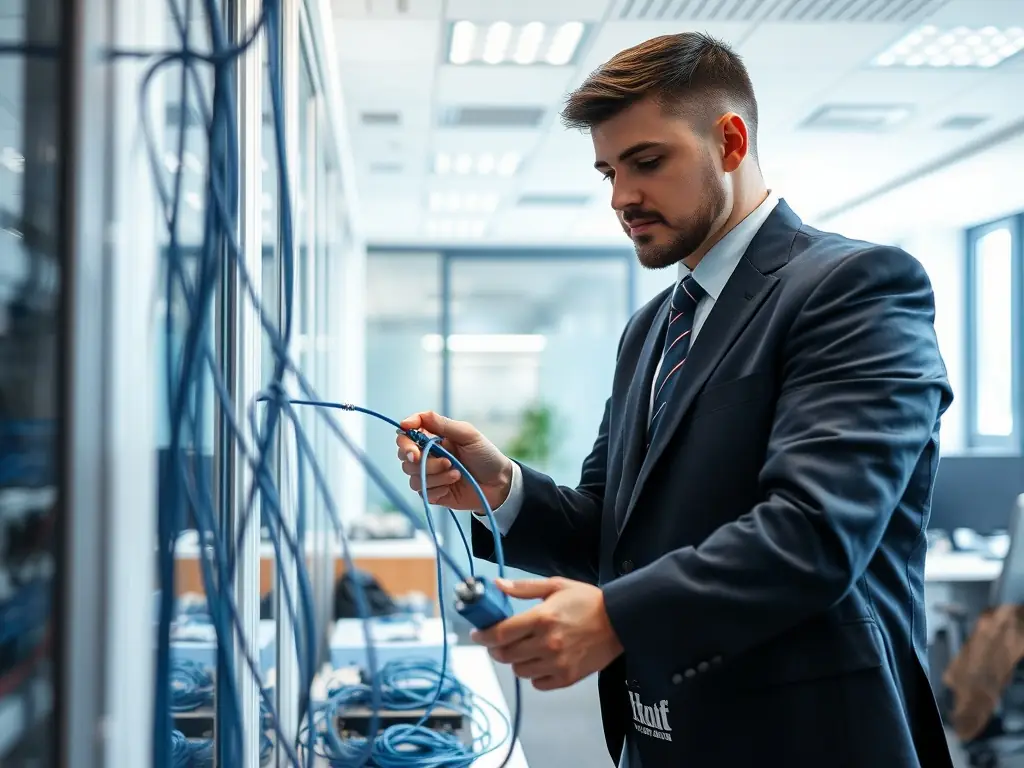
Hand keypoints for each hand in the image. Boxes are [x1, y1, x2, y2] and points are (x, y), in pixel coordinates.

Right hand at [396, 411, 513, 510]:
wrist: (499, 484)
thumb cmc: (486, 455)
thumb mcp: (467, 434)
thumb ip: (441, 424)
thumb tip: (411, 419)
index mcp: (433, 439)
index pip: (406, 436)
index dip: (404, 436)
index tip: (408, 432)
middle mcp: (428, 456)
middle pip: (405, 457)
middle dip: (423, 460)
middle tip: (446, 461)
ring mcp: (429, 476)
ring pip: (413, 476)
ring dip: (436, 476)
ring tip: (457, 474)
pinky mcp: (433, 493)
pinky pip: (423, 492)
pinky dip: (438, 489)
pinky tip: (453, 485)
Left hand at [471, 577, 623, 690]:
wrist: (621, 621)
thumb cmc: (588, 601)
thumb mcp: (556, 585)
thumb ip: (524, 588)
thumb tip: (498, 585)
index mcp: (542, 618)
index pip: (501, 633)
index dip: (483, 635)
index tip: (477, 633)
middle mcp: (547, 644)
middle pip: (506, 655)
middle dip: (496, 648)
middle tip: (498, 640)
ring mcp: (557, 663)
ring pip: (519, 671)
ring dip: (515, 660)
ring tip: (523, 648)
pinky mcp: (567, 678)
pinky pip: (538, 683)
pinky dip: (533, 674)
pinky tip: (539, 661)